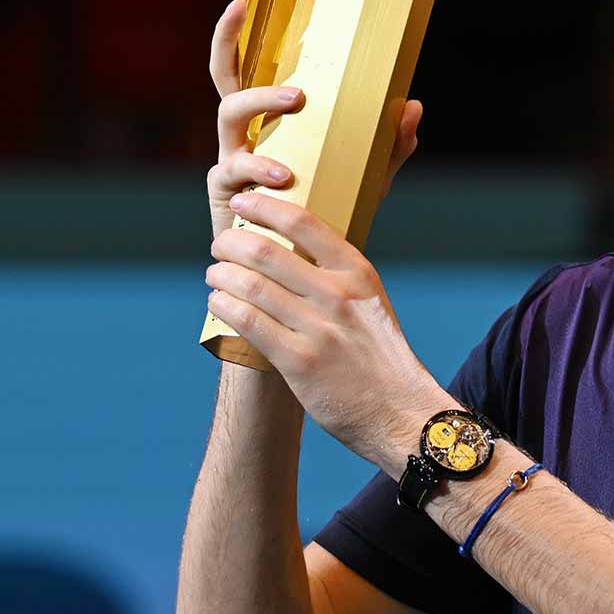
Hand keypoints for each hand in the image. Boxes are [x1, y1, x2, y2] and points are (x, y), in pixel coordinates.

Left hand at [203, 188, 447, 467]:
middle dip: (231, 243)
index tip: (243, 202)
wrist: (399, 411)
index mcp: (357, 273)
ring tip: (214, 274)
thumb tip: (291, 252)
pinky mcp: (298, 362)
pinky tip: (218, 302)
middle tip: (220, 245)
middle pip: (266, 251)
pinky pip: (248, 322)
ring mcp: (318, 328)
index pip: (303, 222)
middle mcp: (337, 295)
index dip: (264, 207)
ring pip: (250, 285)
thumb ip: (336, 277)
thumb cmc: (380, 356)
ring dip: (221, 274)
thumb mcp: (369, 303)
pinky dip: (225, 306)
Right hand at [204, 0, 423, 240]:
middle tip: (300, 94)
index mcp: (267, 119)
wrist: (305, 263)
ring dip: (262, 123)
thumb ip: (390, 142)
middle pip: (228, 89)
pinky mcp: (225, 194)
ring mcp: (228, 163)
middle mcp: (241, 135)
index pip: (244, 69)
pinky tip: (284, 184)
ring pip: (229, 124)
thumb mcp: (367, 172)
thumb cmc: (330, 208)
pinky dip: (260, 175)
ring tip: (292, 148)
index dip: (233, 36)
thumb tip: (413, 105)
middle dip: (257, 84)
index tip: (240, 2)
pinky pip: (234, 174)